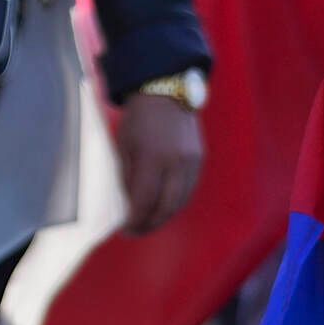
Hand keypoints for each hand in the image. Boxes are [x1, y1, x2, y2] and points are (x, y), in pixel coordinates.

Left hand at [112, 90, 203, 232]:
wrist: (166, 93)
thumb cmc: (137, 120)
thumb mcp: (124, 147)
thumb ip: (127, 177)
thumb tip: (129, 206)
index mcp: (152, 158)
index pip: (144, 201)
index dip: (135, 220)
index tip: (125, 229)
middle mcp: (176, 162)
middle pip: (166, 207)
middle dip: (151, 224)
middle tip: (136, 231)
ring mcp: (192, 161)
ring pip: (180, 201)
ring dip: (164, 216)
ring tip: (149, 222)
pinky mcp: (200, 159)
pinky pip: (189, 189)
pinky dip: (175, 201)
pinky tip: (163, 205)